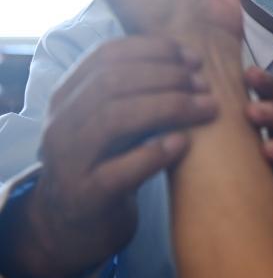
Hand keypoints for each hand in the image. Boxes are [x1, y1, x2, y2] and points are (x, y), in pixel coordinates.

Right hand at [0, 37, 215, 277]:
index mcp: (68, 97)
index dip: (153, 50)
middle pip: (112, 82)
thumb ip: (138, 92)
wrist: (71, 226)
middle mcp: (61, 124)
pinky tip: (184, 144)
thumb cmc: (106, 163)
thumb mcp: (115, 122)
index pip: (106, 56)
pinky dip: (154, 153)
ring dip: (169, 107)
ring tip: (206, 107)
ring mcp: (69, 161)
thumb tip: (192, 61)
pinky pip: (119, 171)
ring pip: (114, 118)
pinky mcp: (86, 197)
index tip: (193, 58)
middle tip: (205, 84)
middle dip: (167, 76)